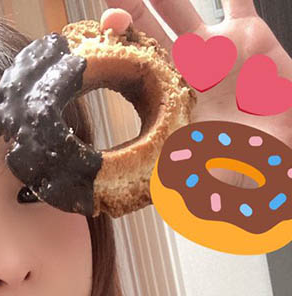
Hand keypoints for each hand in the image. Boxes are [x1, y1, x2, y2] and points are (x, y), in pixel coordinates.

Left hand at [99, 2, 291, 185]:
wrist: (280, 151)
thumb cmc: (239, 168)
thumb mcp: (198, 177)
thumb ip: (172, 177)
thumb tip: (147, 192)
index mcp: (169, 99)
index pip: (134, 68)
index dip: (118, 48)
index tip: (106, 29)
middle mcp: (185, 71)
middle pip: (149, 33)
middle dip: (130, 12)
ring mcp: (215, 51)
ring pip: (182, 11)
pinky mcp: (248, 36)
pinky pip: (238, 0)